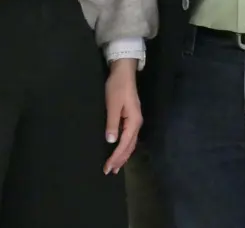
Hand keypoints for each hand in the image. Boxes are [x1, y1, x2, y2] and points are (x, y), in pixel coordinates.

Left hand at [103, 59, 141, 174]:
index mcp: (133, 122)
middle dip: (120, 160)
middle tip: (110, 172)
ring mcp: (135, 121)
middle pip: (130, 147)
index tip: (108, 168)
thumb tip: (111, 141)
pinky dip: (124, 147)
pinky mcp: (131, 118)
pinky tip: (119, 151)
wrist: (124, 72)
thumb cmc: (117, 87)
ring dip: (123, 156)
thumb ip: (112, 123)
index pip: (124, 144)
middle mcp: (136, 124)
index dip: (116, 157)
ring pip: (130, 143)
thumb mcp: (113, 105)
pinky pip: (129, 138)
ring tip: (115, 167)